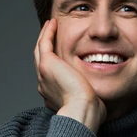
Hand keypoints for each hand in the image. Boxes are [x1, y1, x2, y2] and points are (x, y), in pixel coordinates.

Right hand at [34, 18, 105, 132]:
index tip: (61, 56)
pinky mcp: (47, 63)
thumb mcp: (88, 104)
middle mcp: (44, 84)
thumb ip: (89, 98)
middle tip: (51, 35)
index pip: (51, 76)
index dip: (54, 63)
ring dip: (44, 37)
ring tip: (50, 26)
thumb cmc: (89, 113)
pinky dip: (47, 32)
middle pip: (42, 61)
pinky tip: (53, 23)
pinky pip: (44, 43)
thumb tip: (97, 98)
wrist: (82, 111)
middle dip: (46, 48)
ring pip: (40, 50)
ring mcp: (43, 73)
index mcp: (52, 94)